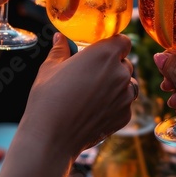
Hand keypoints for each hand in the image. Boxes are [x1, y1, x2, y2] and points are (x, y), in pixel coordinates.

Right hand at [21, 33, 135, 154]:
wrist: (51, 138)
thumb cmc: (48, 98)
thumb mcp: (50, 68)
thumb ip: (60, 49)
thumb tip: (60, 38)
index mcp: (105, 54)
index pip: (124, 41)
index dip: (114, 44)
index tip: (102, 50)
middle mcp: (121, 73)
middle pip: (125, 63)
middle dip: (112, 66)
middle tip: (92, 74)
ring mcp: (126, 96)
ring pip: (127, 83)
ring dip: (116, 85)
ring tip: (92, 94)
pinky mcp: (125, 115)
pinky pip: (124, 103)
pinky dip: (114, 104)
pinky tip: (94, 110)